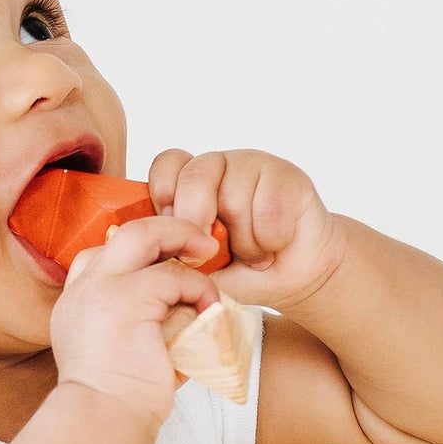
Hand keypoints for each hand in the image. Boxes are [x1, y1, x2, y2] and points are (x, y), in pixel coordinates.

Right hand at [48, 212, 228, 429]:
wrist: (104, 422)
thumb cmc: (118, 402)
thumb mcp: (121, 354)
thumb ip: (139, 324)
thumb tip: (182, 311)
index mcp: (75, 304)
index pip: (102, 256)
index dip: (139, 254)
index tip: (168, 265)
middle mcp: (82, 289)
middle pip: (124, 231)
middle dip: (168, 229)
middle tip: (200, 242)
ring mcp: (101, 288)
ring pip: (146, 237)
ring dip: (186, 249)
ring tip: (209, 270)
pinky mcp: (127, 297)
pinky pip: (174, 277)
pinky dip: (199, 289)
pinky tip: (209, 310)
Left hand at [144, 148, 344, 313]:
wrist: (294, 278)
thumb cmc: (243, 269)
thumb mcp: (197, 269)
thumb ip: (172, 254)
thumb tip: (148, 250)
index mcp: (190, 182)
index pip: (166, 166)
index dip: (166, 197)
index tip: (177, 234)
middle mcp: (219, 166)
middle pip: (194, 177)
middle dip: (198, 222)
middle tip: (213, 252)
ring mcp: (252, 166)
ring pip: (234, 196)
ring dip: (243, 241)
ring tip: (252, 253)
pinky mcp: (286, 175)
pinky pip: (269, 207)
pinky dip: (269, 239)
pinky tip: (274, 245)